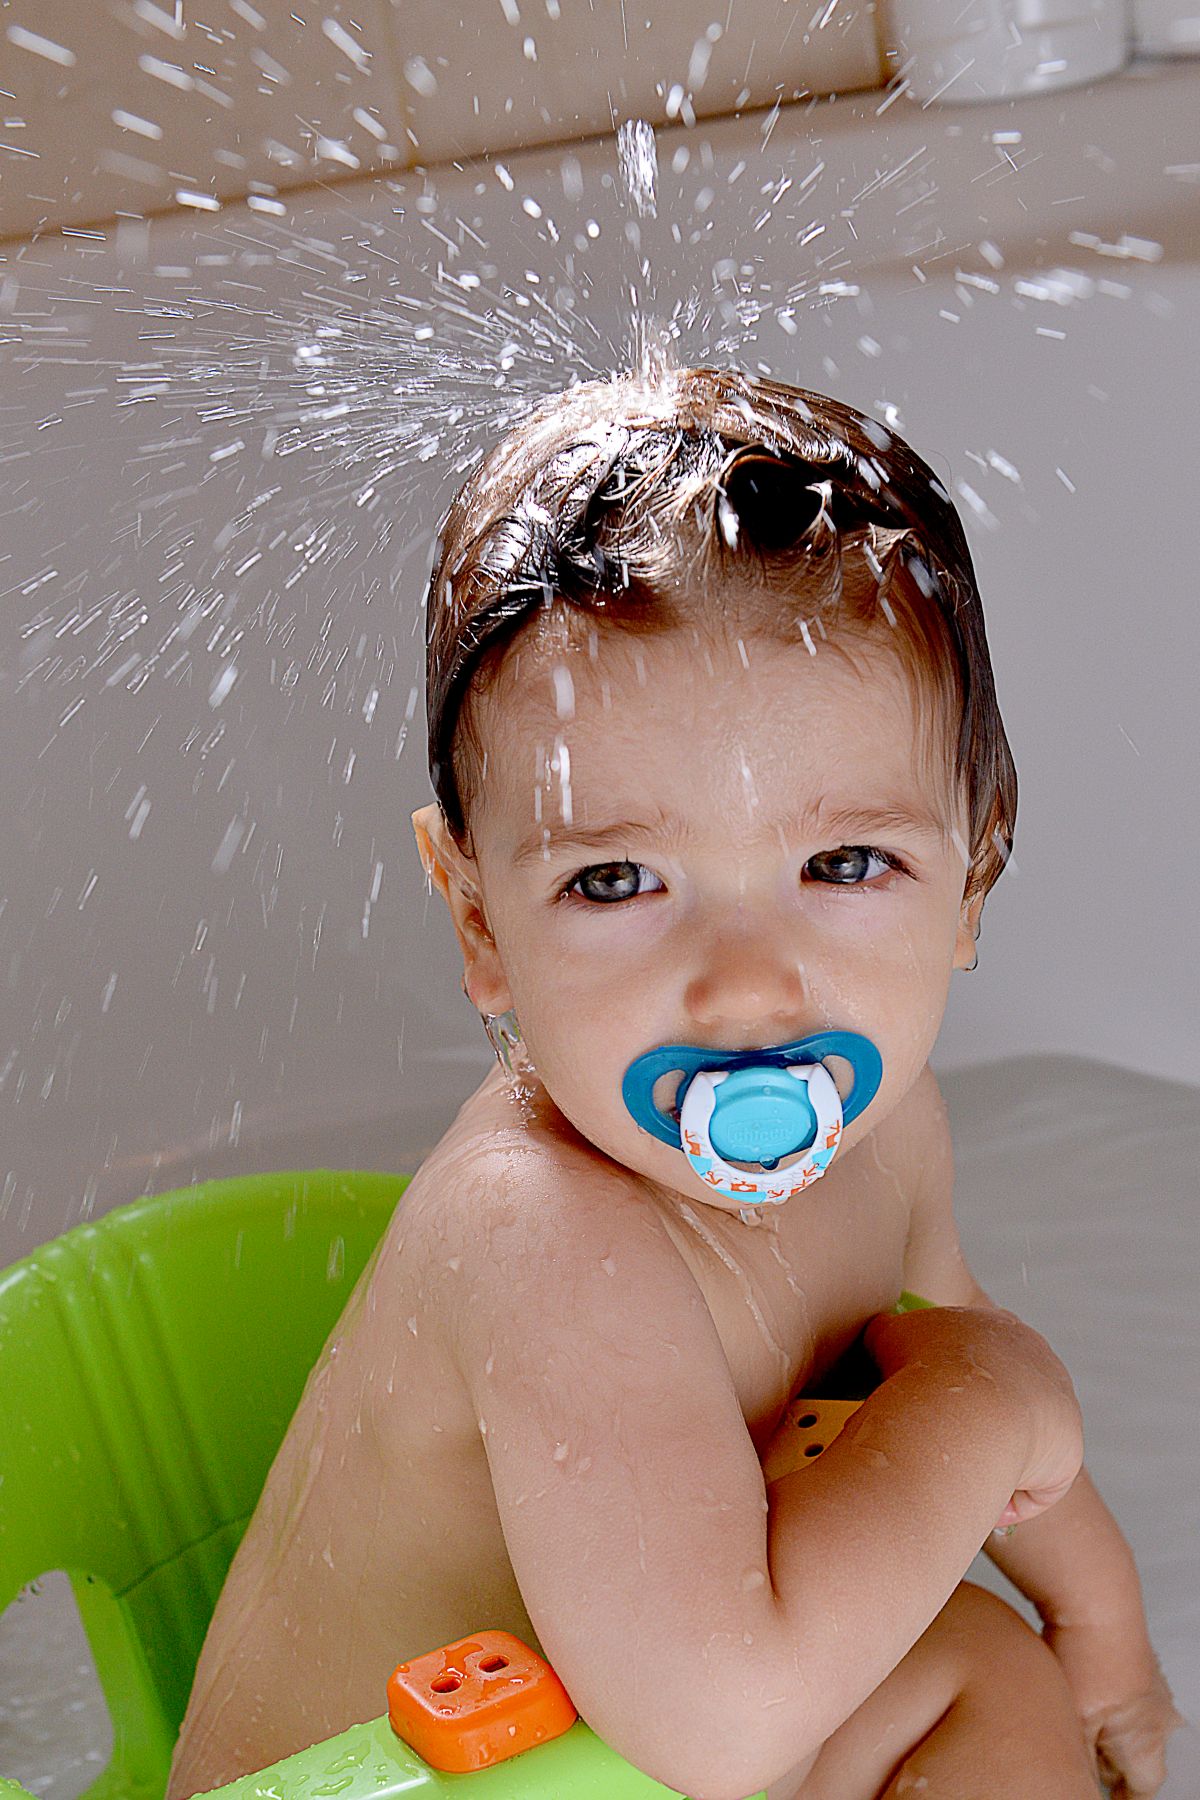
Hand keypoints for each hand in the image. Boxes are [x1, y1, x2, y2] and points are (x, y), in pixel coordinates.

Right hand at [863, 1303, 1082, 1524]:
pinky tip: (982, 1504)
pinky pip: (1037, 1484)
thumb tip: (880, 1339)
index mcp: (1002, 1328)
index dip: (954, 1390)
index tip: (930, 1413)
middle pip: (1007, 1403)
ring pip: (1023, 1444)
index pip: (984, 1361)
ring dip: (992, 1466)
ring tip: (955, 1483)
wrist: (967, 1408)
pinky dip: (1009, 1498)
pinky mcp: (1068, 1451)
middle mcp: (1039, 1361)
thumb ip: (890, 1333)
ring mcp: (1059, 1405)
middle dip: (977, 1430)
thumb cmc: (924, 1367)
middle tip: (941, 1452)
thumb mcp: (892, 1335)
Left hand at [1041, 1617, 1185, 1797]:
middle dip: (1113, 1765)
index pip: (1141, 1790)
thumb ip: (1079, 1760)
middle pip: (1139, 1759)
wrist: (1095, 1599)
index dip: (1122, 1798)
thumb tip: (1076, 1779)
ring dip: (1110, 1731)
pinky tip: (1084, 1689)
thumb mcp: (1075, 1724)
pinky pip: (1127, 1695)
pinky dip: (1108, 1701)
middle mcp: (1158, 1719)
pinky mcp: (1138, 1662)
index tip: (1106, 1798)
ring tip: (1080, 1721)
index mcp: (1145, 1745)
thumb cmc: (1088, 1657)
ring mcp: (1151, 1688)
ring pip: (1134, 1726)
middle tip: (1085, 1762)